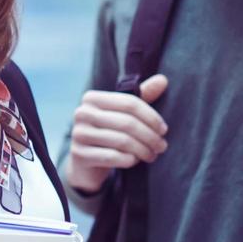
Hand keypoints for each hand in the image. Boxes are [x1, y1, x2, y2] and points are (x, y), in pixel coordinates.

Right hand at [65, 74, 169, 193]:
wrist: (86, 162)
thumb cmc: (109, 132)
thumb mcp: (124, 113)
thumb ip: (143, 95)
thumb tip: (163, 79)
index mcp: (92, 98)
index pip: (130, 103)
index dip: (151, 117)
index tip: (164, 130)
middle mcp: (82, 113)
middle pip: (127, 123)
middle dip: (150, 136)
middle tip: (162, 146)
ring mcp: (79, 134)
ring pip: (122, 141)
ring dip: (143, 150)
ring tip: (152, 155)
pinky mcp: (79, 154)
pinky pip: (113, 157)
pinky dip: (129, 160)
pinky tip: (134, 161)